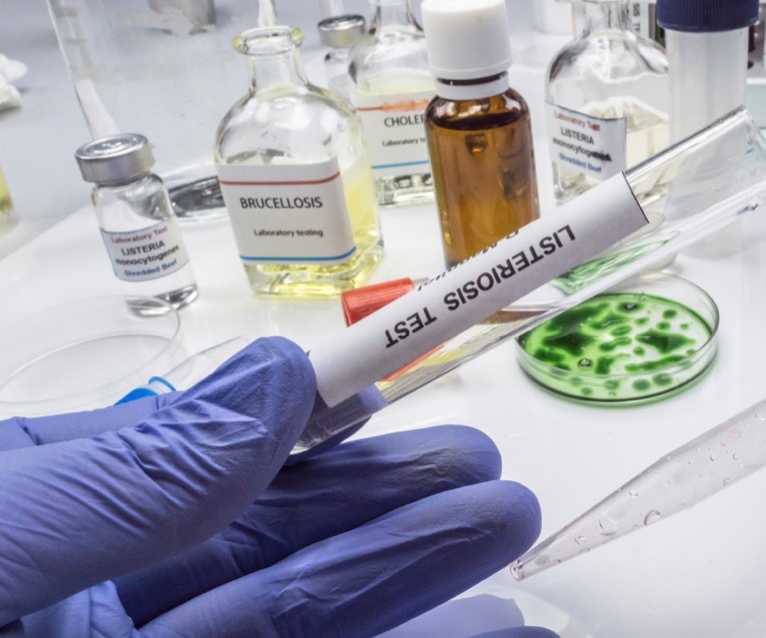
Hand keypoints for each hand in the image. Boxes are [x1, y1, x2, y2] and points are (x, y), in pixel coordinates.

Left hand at [0, 337, 545, 635]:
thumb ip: (126, 478)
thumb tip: (278, 376)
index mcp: (29, 534)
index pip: (183, 463)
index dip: (289, 424)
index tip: (383, 389)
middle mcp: (87, 618)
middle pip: (260, 547)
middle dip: (377, 505)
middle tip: (483, 474)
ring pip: (294, 627)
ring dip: (400, 581)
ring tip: (497, 531)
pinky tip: (468, 631)